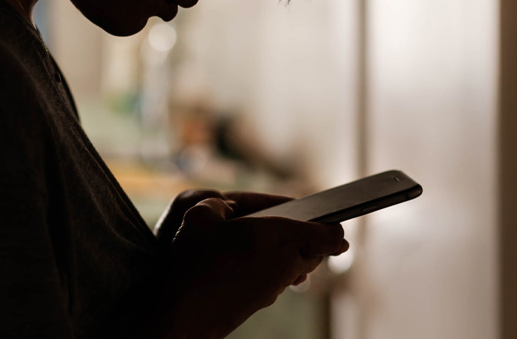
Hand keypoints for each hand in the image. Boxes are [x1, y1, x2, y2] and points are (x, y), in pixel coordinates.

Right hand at [151, 192, 347, 338]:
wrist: (184, 312)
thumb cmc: (193, 260)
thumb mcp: (200, 214)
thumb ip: (220, 204)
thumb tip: (227, 210)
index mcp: (280, 236)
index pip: (328, 234)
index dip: (332, 224)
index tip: (331, 216)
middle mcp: (286, 262)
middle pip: (317, 251)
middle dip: (312, 236)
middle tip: (297, 223)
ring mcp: (275, 286)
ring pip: (299, 266)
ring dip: (292, 251)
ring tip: (266, 237)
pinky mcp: (262, 301)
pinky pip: (280, 278)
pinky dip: (273, 265)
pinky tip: (247, 258)